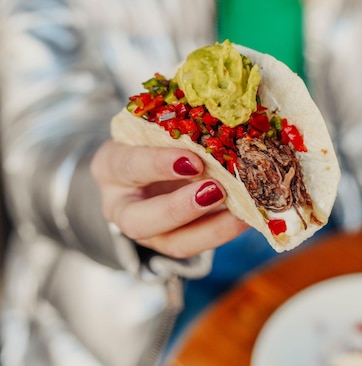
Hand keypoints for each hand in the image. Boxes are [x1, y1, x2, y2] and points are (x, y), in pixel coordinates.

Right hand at [91, 140, 247, 257]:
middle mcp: (120, 205)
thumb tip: (223, 121)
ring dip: (210, 230)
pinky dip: (223, 232)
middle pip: (139, 221)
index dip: (159, 165)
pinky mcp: (170, 243)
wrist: (144, 166)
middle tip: (216, 191)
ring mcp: (146, 231)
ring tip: (241, 213)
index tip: (193, 160)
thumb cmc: (149, 139)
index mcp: (110, 167)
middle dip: (179, 209)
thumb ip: (178, 130)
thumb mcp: (153, 128)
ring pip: (172, 243)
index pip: (128, 166)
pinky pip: (196, 245)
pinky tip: (247, 218)